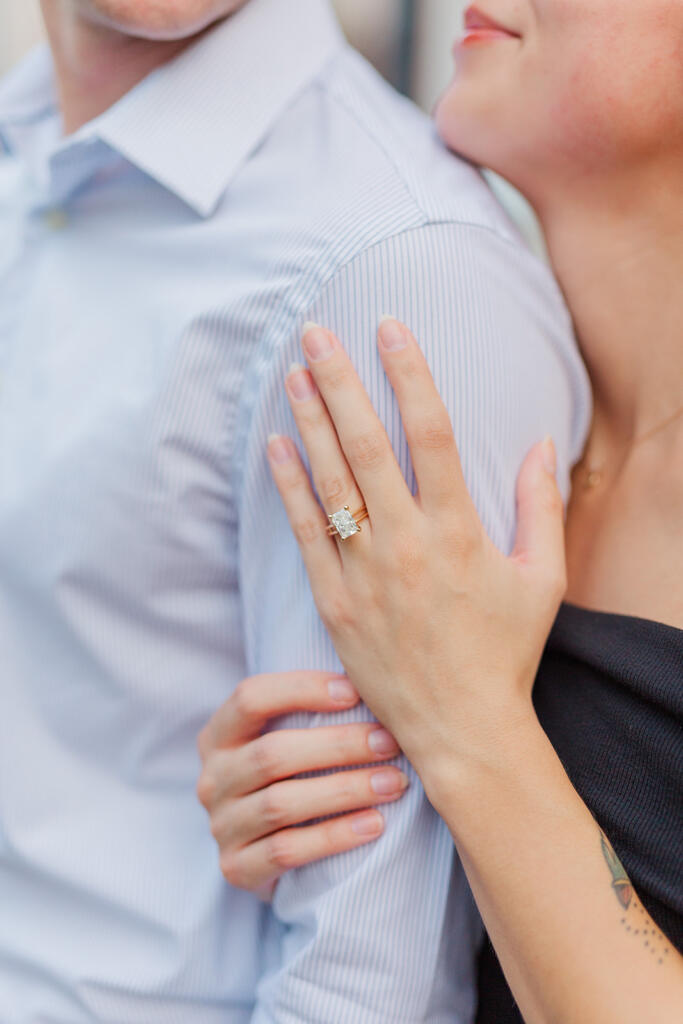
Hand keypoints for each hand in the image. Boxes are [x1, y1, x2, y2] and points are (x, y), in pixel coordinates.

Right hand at [196, 671, 407, 896]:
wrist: (266, 854)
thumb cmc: (291, 778)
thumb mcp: (285, 739)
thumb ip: (309, 714)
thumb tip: (372, 684)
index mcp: (219, 736)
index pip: (251, 698)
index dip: (302, 690)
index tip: (355, 692)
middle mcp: (213, 779)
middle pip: (273, 754)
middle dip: (339, 745)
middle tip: (389, 742)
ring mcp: (221, 826)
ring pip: (282, 803)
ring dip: (346, 790)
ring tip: (393, 782)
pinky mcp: (237, 868)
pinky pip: (287, 851)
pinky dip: (335, 836)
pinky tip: (374, 823)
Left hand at [266, 319, 565, 798]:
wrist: (461, 729)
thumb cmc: (504, 653)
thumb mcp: (543, 579)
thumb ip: (542, 506)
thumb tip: (539, 443)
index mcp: (460, 531)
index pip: (431, 433)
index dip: (410, 374)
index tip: (390, 327)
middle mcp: (407, 544)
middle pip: (366, 445)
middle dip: (340, 382)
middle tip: (316, 334)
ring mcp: (366, 573)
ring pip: (331, 483)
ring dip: (309, 423)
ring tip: (293, 374)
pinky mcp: (335, 603)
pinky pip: (307, 534)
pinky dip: (290, 488)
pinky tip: (276, 446)